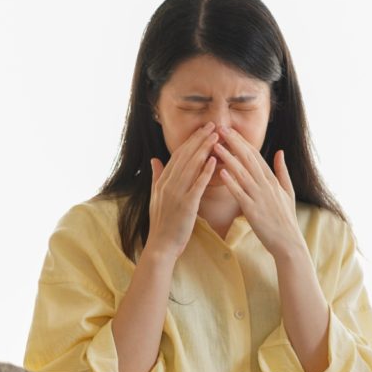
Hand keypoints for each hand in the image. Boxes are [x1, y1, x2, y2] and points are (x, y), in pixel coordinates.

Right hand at [144, 122, 219, 260]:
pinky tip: (214, 160)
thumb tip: (154, 160)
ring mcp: (176, 193)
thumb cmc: (162, 223)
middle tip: (213, 126)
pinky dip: (206, 171)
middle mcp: (168, 184)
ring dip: (204, 149)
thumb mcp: (156, 197)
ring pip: (191, 166)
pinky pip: (197, 184)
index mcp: (162, 181)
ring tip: (217, 137)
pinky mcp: (186, 205)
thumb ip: (156, 177)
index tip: (202, 130)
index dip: (190, 141)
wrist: (161, 245)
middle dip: (199, 139)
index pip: (177, 155)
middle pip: (185, 156)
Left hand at [213, 126, 304, 259]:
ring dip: (228, 158)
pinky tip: (220, 172)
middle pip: (247, 159)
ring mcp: (259, 197)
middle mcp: (266, 185)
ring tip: (215, 146)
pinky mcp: (252, 211)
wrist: (288, 242)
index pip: (255, 155)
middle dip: (233, 142)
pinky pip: (240, 194)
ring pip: (241, 173)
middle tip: (220, 129)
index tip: (230, 130)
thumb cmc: (286, 218)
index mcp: (272, 180)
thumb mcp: (288, 191)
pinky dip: (231, 182)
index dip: (242, 141)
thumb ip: (282, 171)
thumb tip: (280, 152)